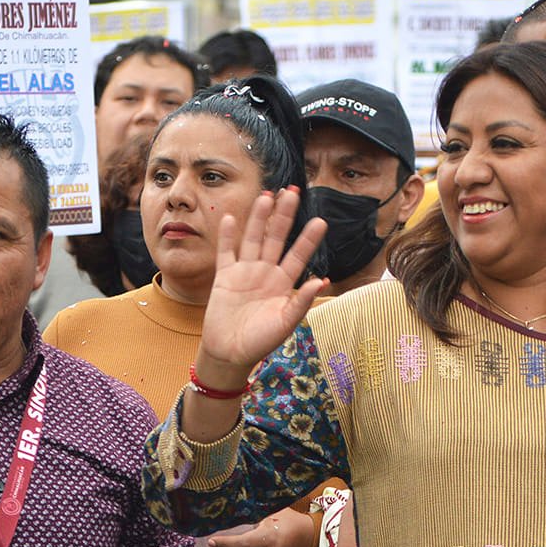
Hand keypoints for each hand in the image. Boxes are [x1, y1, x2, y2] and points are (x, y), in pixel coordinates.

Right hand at [196, 188, 328, 385]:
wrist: (229, 353)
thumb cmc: (260, 342)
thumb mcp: (285, 324)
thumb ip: (301, 302)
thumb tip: (320, 280)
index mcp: (283, 284)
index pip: (298, 255)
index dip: (308, 239)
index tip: (320, 221)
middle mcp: (266, 273)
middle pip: (276, 238)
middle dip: (284, 217)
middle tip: (292, 193)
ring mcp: (245, 272)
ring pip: (253, 239)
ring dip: (259, 219)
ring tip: (267, 196)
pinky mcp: (225, 276)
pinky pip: (226, 252)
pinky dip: (228, 236)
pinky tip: (232, 218)